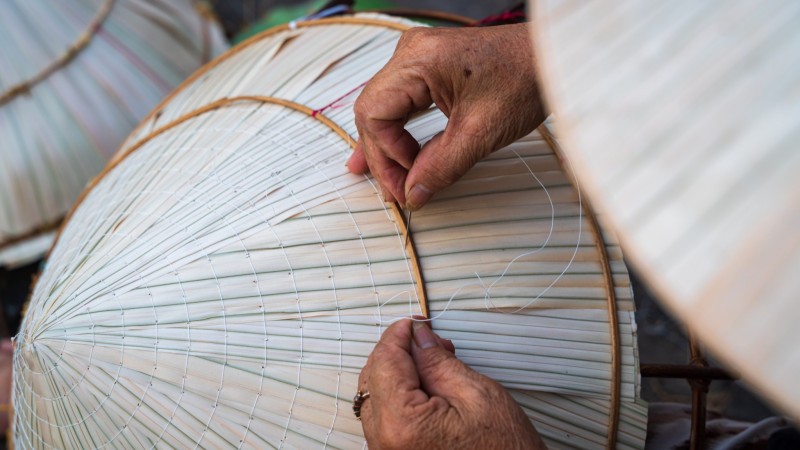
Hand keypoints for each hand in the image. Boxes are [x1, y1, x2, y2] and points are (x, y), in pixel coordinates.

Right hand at [349, 23, 546, 209]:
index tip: (407, 184)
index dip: (386, 155)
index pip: (374, 113)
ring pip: (384, 108)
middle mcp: (411, 52)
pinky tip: (392, 153)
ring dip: (387, 146)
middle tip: (398, 192)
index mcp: (419, 61)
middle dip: (384, 156)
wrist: (552, 58)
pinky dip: (398, 130)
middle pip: (374, 111)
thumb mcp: (481, 133)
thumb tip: (413, 194)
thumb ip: (441, 167)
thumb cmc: (525, 80)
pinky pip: (400, 101)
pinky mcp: (429, 66)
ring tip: (386, 180)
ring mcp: (418, 57)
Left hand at [357, 319, 545, 448]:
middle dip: (399, 352)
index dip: (398, 335)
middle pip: (374, 377)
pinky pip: (384, 414)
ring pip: (376, 394)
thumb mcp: (477, 394)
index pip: (385, 362)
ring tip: (435, 363)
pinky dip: (400, 394)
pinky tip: (426, 385)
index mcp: (403, 424)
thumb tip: (417, 337)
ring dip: (399, 372)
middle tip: (429, 340)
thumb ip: (438, 361)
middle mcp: (385, 441)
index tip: (414, 322)